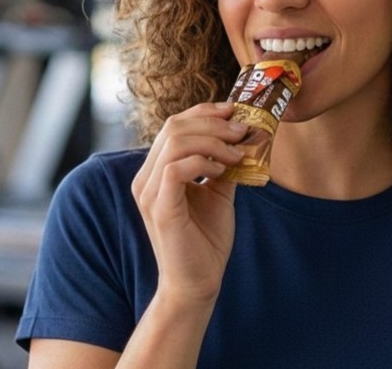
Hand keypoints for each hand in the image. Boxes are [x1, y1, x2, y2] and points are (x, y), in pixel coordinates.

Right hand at [131, 101, 247, 307]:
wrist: (198, 281)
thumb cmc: (206, 239)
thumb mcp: (219, 191)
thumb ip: (224, 163)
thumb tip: (245, 136)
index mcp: (156, 170)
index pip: (175, 125)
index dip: (204, 111)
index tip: (234, 109)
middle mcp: (146, 177)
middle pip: (174, 126)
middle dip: (213, 122)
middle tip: (242, 130)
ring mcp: (149, 192)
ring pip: (175, 142)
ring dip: (213, 141)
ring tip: (237, 152)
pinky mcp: (159, 206)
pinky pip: (176, 168)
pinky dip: (204, 162)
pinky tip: (222, 170)